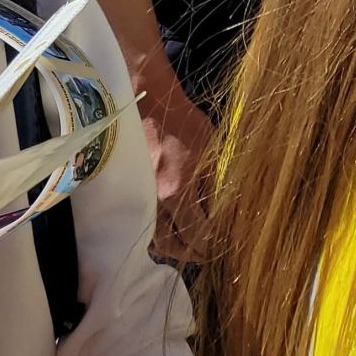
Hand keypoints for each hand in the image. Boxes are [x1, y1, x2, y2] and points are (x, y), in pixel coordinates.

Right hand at [141, 85, 214, 260]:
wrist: (143, 103)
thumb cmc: (182, 122)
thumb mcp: (212, 148)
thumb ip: (218, 183)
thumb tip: (231, 212)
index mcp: (177, 190)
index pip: (198, 234)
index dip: (212, 245)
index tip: (225, 246)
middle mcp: (153, 202)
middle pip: (173, 245)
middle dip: (193, 253)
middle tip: (209, 252)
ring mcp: (135, 199)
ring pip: (153, 240)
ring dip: (173, 248)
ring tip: (190, 247)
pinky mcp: (124, 195)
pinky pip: (139, 225)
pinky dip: (154, 236)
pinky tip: (168, 233)